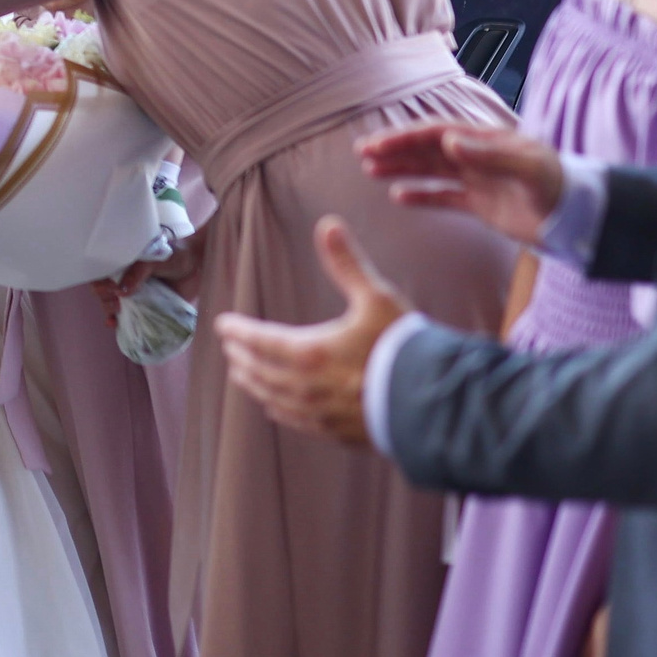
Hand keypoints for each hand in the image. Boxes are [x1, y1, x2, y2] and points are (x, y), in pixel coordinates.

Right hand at [92, 227, 205, 322]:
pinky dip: (119, 323)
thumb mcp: (156, 259)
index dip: (100, 283)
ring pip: (112, 305)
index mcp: (123, 262)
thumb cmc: (177, 255)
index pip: (101, 272)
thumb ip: (139, 271)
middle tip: (117, 304)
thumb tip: (121, 291)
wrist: (199, 266)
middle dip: (105, 299)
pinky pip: (128, 317)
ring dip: (109, 311)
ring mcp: (134, 294)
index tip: (110, 289)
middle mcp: (125, 278)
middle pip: (103, 291)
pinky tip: (115, 325)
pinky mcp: (145, 308)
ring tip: (115, 317)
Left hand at [214, 216, 410, 447]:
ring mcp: (319, 413)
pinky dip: (277, 409)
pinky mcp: (336, 431)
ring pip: (272, 398)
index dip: (239, 331)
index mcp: (309, 352)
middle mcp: (306, 386)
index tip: (222, 325)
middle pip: (260, 371)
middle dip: (242, 357)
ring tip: (242, 374)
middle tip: (230, 348)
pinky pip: (294, 421)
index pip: (260, 340)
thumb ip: (347, 263)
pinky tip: (274, 406)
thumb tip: (328, 225)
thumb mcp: (376, 297)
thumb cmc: (403, 347)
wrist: (434, 402)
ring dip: (254, 384)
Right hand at [356, 122, 564, 245]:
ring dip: (401, 169)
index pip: (437, 134)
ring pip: (430, 170)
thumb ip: (490, 153)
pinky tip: (400, 197)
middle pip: (427, 149)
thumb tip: (448, 140)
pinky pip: (444, 197)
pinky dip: (422, 196)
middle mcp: (477, 156)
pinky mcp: (480, 204)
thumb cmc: (558, 185)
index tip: (378, 144)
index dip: (406, 137)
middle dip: (395, 149)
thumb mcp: (527, 166)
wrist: (578, 217)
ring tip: (371, 171)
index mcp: (486, 140)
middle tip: (363, 152)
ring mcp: (478, 180)